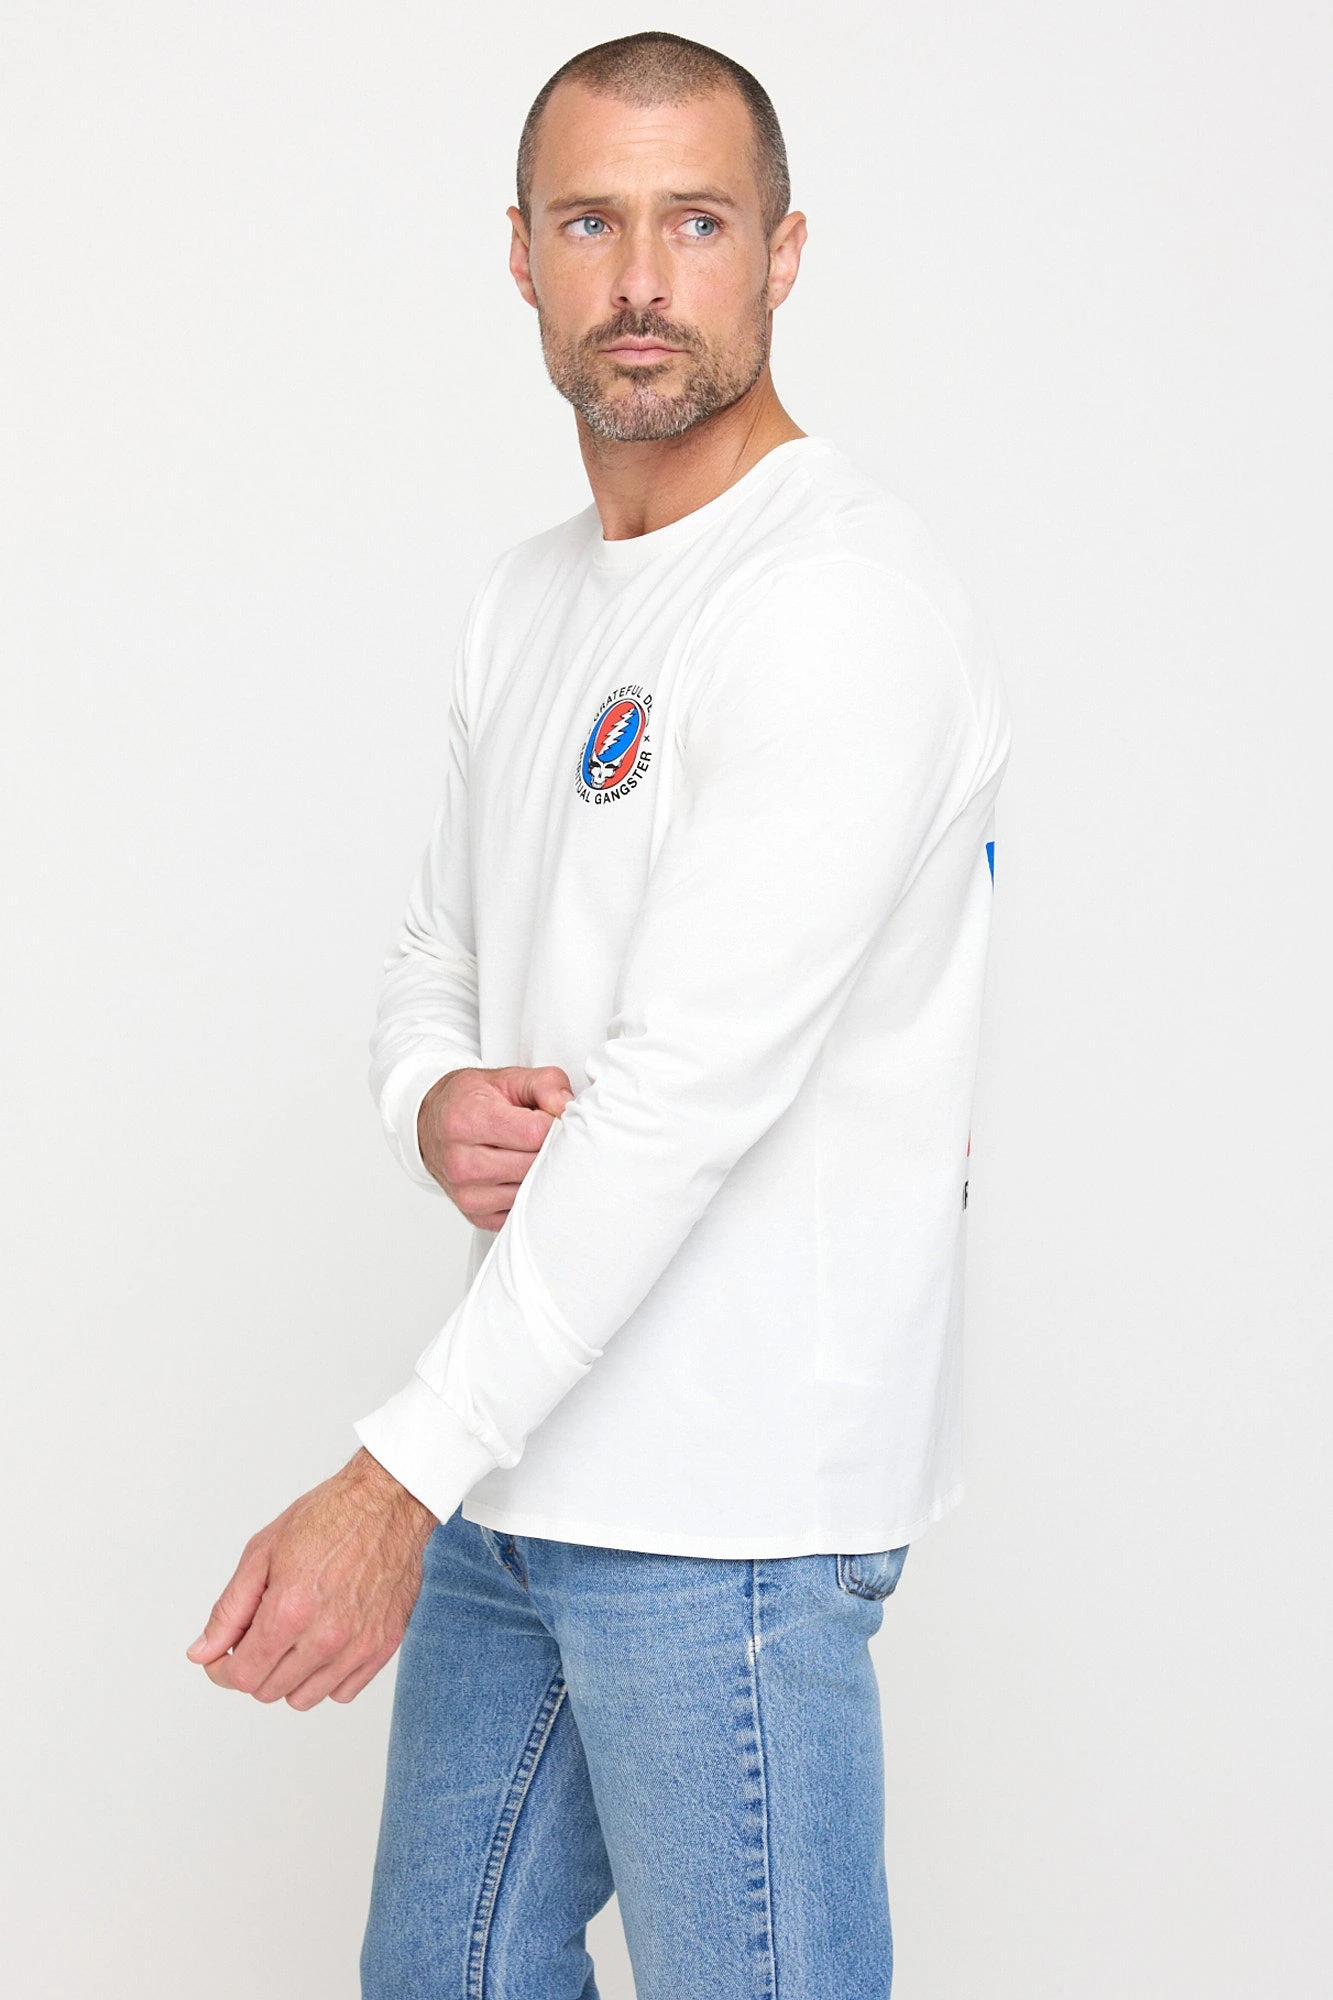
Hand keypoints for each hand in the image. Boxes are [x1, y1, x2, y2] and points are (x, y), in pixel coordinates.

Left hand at [185, 1449, 435, 1709]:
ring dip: (288, 1676)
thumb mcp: (262, 1553)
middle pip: (269, 1691)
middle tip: (260, 1633)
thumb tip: (202, 1653)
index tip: (223, 1655)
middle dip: (253, 1667)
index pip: (241, 1677)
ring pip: (304, 1698)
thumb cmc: (328, 1517)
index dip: (222, 1669)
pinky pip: (342, 1692)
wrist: (387, 1501)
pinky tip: (322, 1644)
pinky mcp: (383, 1646)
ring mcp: (358, 1645)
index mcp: (289, 1612)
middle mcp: (325, 1637)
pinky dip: (326, 1677)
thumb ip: (229, 1610)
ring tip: (292, 1638)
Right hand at [418, 1064, 573, 1228]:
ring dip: (540, 1173)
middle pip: (535, 1164)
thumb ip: (544, 1084)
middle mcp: (461, 1162)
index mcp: (466, 1121)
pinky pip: (522, 1209)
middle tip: (544, 1135)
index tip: (549, 1117)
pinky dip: (528, 1193)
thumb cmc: (469, 1101)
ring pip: (532, 1191)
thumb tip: (566, 1107)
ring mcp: (467, 1193)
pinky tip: (519, 1173)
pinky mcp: (476, 1214)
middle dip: (549, 1148)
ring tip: (528, 1152)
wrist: (431, 1125)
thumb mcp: (506, 1078)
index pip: (536, 1133)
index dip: (553, 1123)